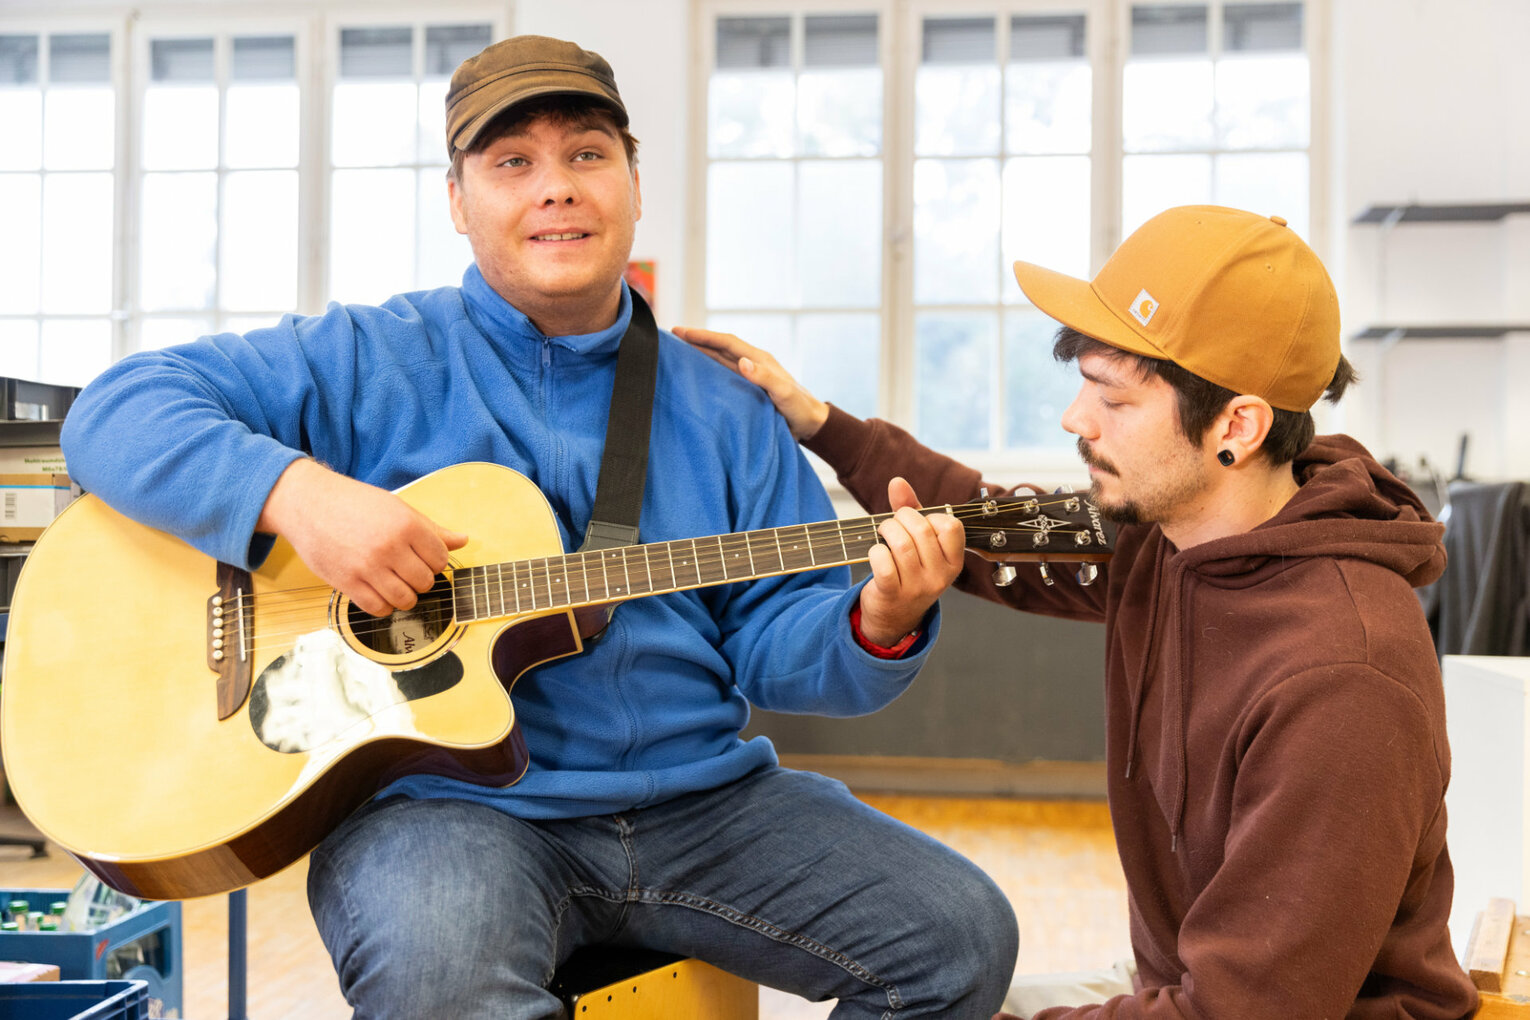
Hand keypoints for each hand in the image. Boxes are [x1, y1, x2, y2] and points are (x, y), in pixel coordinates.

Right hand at [258, 459, 468, 616]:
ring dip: (405, 596)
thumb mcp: (398, 508)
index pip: (440, 559)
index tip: (423, 558)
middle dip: (420, 579)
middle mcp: (389, 547)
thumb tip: (463, 541)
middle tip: (407, 569)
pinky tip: (380, 592)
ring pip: (405, 599)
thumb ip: (431, 529)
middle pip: (425, 582)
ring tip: (395, 582)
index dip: (434, 561)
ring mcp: (367, 567)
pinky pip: (378, 608)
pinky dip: (384, 605)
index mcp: (406, 525)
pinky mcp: (347, 583)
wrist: (309, 503)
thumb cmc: (355, 504)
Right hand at [672, 326, 829, 439]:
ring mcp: (749, 377)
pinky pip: (723, 376)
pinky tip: (696, 377)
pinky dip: (707, 372)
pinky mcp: (747, 390)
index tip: (681, 332)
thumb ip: (765, 377)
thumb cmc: (800, 410)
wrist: (812, 425)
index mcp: (759, 360)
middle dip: (696, 341)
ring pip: (719, 360)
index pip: (726, 342)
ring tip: (678, 352)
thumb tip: (742, 362)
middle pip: (719, 348)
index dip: (703, 336)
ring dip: (700, 354)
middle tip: (672, 337)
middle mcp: (752, 364)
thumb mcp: (784, 394)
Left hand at [858, 477, 963, 646]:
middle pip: (921, 530)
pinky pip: (882, 563)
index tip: (918, 522)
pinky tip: (876, 553)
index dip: (930, 516)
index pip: (951, 526)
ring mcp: (917, 587)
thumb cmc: (908, 572)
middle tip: (892, 525)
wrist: (894, 616)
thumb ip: (911, 510)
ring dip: (886, 531)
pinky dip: (875, 551)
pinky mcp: (892, 594)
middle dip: (901, 518)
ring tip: (882, 534)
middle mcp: (940, 576)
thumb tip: (897, 482)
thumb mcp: (919, 543)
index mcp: (954, 561)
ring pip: (901, 544)